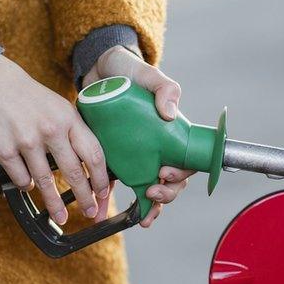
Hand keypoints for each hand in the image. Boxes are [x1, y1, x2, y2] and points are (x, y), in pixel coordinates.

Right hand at [0, 55, 108, 225]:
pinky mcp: (3, 150)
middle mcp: (50, 130)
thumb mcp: (58, 106)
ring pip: (45, 182)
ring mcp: (26, 141)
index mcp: (68, 118)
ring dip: (55, 204)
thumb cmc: (27, 96)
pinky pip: (20, 178)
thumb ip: (73, 130)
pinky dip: (26, 185)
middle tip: (90, 212)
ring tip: (61, 216)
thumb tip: (89, 161)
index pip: (93, 154)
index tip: (104, 193)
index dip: (101, 178)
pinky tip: (29, 186)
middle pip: (74, 173)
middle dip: (85, 198)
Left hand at [84, 46, 195, 226]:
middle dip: (166, 194)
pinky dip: (110, 202)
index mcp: (169, 133)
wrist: (98, 70)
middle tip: (152, 190)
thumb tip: (170, 113)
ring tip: (142, 214)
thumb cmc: (129, 70)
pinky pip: (115, 183)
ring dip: (149, 206)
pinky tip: (105, 212)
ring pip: (148, 188)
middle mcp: (155, 147)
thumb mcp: (148, 75)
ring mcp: (134, 154)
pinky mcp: (112, 157)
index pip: (185, 161)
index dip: (180, 174)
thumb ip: (165, 88)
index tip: (166, 173)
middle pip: (170, 181)